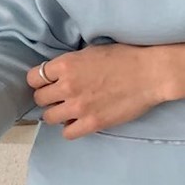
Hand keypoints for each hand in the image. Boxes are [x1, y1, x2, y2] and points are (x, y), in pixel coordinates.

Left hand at [26, 42, 170, 139]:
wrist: (150, 74)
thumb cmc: (125, 57)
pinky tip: (79, 121)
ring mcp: (78, 107)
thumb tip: (59, 72)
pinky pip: (67, 133)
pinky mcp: (92, 123)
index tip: (48, 83)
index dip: (40, 81)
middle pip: (39, 99)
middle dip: (48, 97)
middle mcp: (67, 86)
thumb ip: (72, 63)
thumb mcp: (91, 51)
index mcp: (66, 65)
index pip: (33, 78)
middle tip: (60, 97)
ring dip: (57, 114)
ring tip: (69, 110)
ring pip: (49, 117)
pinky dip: (70, 128)